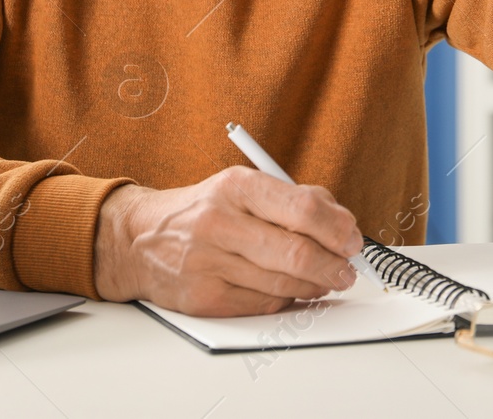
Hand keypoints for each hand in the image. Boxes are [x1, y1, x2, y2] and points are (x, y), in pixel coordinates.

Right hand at [93, 166, 361, 315]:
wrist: (139, 238)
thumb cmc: (203, 211)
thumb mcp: (242, 187)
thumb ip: (293, 199)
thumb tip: (341, 221)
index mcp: (236, 186)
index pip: (302, 208)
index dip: (337, 228)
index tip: (353, 239)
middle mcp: (220, 222)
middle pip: (296, 252)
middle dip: (333, 265)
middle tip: (347, 269)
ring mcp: (208, 263)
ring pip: (283, 284)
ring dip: (315, 285)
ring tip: (324, 279)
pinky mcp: (204, 299)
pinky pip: (263, 305)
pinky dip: (285, 299)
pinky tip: (289, 289)